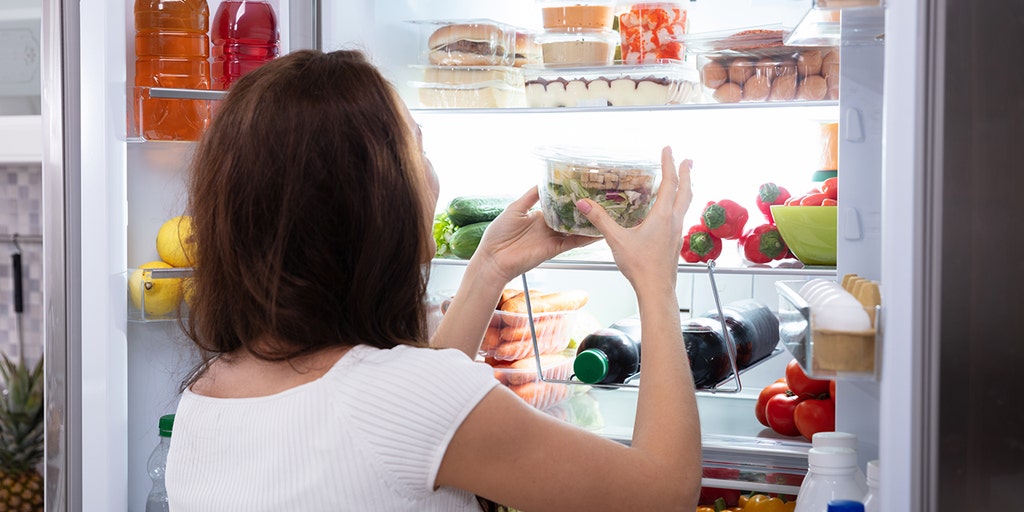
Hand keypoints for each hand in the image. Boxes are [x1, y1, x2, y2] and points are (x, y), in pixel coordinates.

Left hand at [470, 187, 596, 284]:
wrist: (493, 259)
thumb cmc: (498, 234)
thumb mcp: (514, 208)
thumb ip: (531, 196)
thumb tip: (542, 181)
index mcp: (538, 216)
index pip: (558, 204)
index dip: (569, 197)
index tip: (582, 187)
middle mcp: (547, 226)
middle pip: (569, 216)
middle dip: (583, 209)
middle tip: (600, 198)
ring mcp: (552, 238)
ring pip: (575, 229)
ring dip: (588, 223)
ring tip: (605, 213)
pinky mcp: (554, 249)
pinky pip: (573, 242)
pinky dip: (585, 238)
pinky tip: (598, 232)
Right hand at [575, 147, 692, 292]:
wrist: (656, 289)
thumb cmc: (640, 266)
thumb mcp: (616, 240)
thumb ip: (600, 220)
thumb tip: (584, 203)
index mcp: (662, 216)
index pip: (669, 183)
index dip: (669, 164)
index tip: (669, 150)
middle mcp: (673, 221)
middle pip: (686, 191)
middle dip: (687, 173)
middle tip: (688, 160)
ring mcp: (677, 232)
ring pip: (685, 205)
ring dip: (686, 189)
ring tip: (684, 182)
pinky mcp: (675, 243)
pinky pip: (680, 217)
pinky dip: (679, 206)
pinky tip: (671, 212)